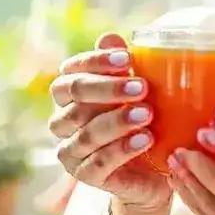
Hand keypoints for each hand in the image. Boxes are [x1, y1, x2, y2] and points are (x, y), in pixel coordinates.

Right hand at [49, 33, 171, 214]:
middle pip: (74, 96)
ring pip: (86, 132)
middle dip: (108, 89)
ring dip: (118, 121)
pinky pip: (97, 163)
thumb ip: (122, 67)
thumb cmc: (143, 121)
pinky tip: (145, 139)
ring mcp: (70, 150)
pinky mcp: (83, 176)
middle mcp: (62, 119)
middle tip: (142, 86)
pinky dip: (122, 150)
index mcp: (70, 93)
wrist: (152, 171)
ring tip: (148, 114)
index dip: (96, 62)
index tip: (127, 58)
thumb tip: (110, 38)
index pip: (72, 70)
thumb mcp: (139, 92)